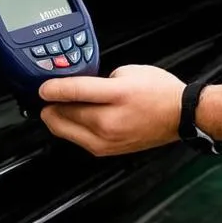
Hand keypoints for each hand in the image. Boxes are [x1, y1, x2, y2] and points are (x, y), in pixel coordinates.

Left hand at [38, 65, 185, 156]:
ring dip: (57, 119)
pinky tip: (72, 119)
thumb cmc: (159, 91)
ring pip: (66, 132)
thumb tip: (80, 87)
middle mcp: (109, 121)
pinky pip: (78, 140)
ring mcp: (108, 140)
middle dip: (51, 104)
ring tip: (56, 107)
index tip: (41, 87)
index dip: (52, 89)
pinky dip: (71, 130)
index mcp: (116, 95)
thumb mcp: (129, 71)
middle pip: (64, 115)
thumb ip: (101, 79)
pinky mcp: (108, 151)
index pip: (74, 92)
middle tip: (48, 95)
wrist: (180, 116)